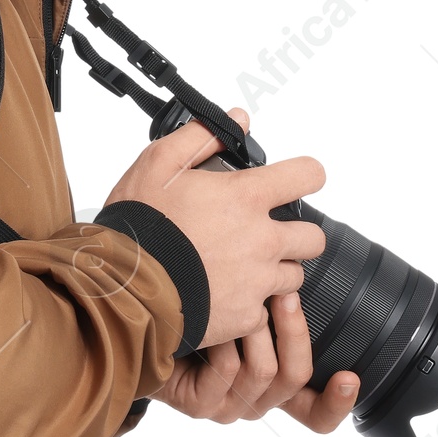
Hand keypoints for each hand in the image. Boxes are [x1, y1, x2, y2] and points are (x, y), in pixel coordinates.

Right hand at [103, 107, 326, 348]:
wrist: (124, 286)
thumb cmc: (139, 223)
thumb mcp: (158, 163)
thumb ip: (201, 137)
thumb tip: (237, 120)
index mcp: (244, 199)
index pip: (308, 175)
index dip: (305, 174)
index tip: (296, 180)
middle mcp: (261, 240)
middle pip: (314, 237)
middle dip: (295, 232)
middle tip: (265, 232)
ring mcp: (257, 281)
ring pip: (295, 276)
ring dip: (276, 269)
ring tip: (242, 266)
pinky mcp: (245, 316)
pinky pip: (264, 310)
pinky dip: (249, 303)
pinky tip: (224, 293)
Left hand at [151, 289, 359, 429]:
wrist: (137, 325)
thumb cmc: (192, 313)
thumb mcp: (241, 309)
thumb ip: (274, 302)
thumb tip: (299, 268)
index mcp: (269, 387)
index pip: (314, 412)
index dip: (337, 400)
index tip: (352, 375)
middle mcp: (252, 401)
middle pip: (295, 378)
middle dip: (295, 332)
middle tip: (288, 294)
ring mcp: (226, 406)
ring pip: (265, 370)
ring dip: (256, 328)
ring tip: (243, 295)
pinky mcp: (200, 404)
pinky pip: (229, 368)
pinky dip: (224, 337)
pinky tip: (209, 317)